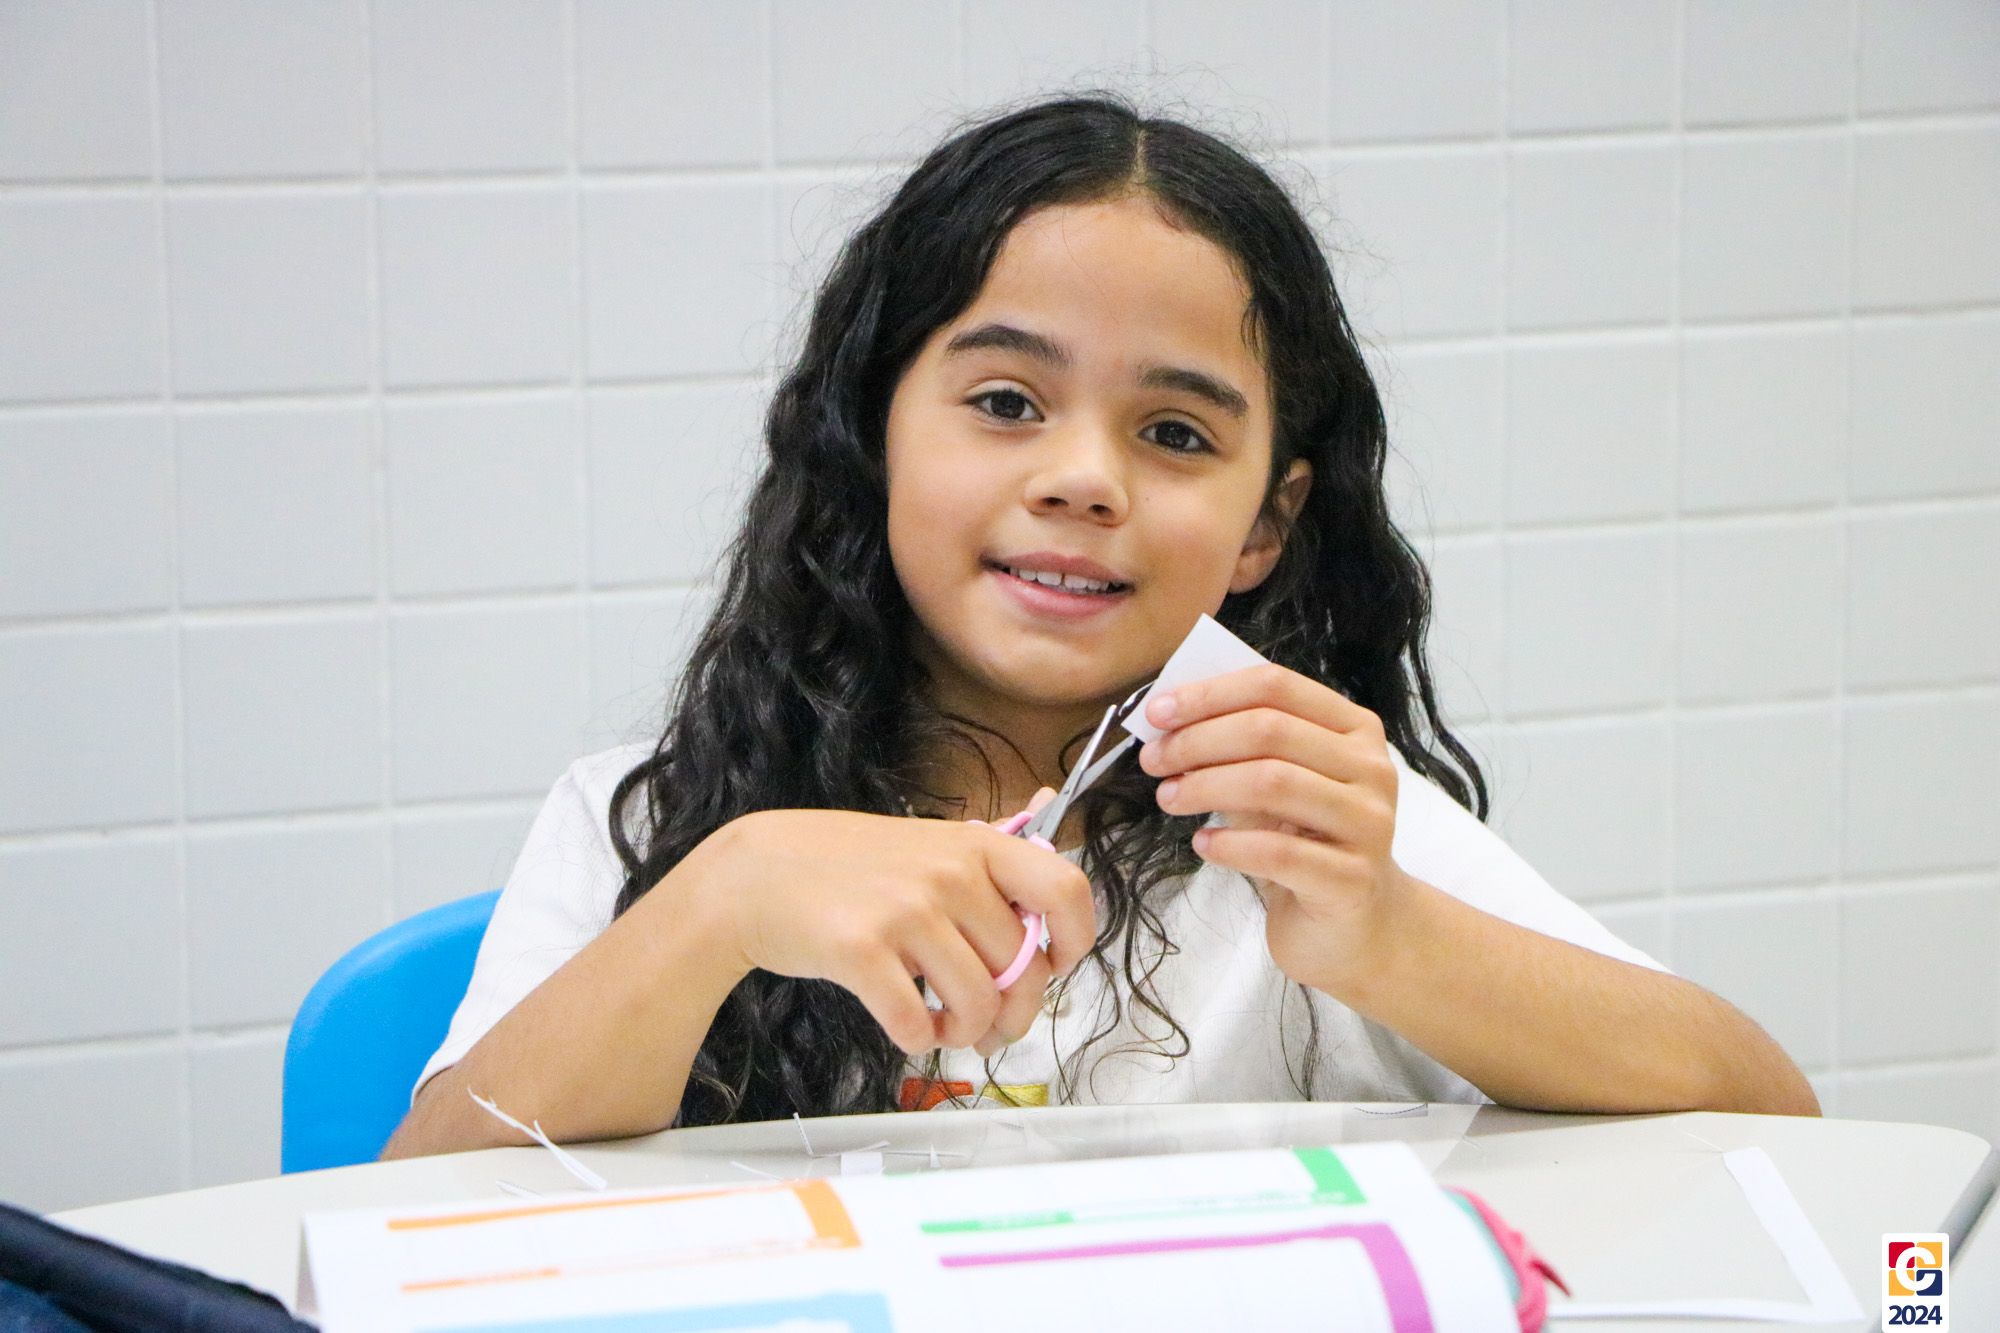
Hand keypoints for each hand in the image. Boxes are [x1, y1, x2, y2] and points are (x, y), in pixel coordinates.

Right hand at [669, 809, 1093, 1056]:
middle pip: (1022, 969)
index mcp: (976, 846)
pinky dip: (920, 1040)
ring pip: (977, 1004)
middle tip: (991, 1022)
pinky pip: (917, 1023)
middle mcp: (949, 874)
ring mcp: (905, 912)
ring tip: (946, 1026)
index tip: (1054, 963)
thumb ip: (986, 848)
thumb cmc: (848, 864)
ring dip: (968, 1033)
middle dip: (1014, 1011)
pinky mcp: (862, 952)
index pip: (1065, 889)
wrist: (754, 876)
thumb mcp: (926, 841)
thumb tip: (1052, 799)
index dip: (1075, 939)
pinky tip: (910, 1028)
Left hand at [1137, 663, 1409, 995]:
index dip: (1210, 694)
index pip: (1277, 686)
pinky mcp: (1352, 879)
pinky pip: (1277, 852)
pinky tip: (1203, 845)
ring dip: (1205, 787)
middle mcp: (1372, 769)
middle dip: (1198, 740)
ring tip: (1169, 799)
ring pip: (1273, 783)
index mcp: (1355, 729)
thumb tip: (1168, 719)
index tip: (1157, 713)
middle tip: (1154, 761)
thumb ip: (1239, 747)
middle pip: (1270, 730)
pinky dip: (1229, 844)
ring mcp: (1368, 824)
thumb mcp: (1277, 783)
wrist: (1354, 925)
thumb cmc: (1306, 842)